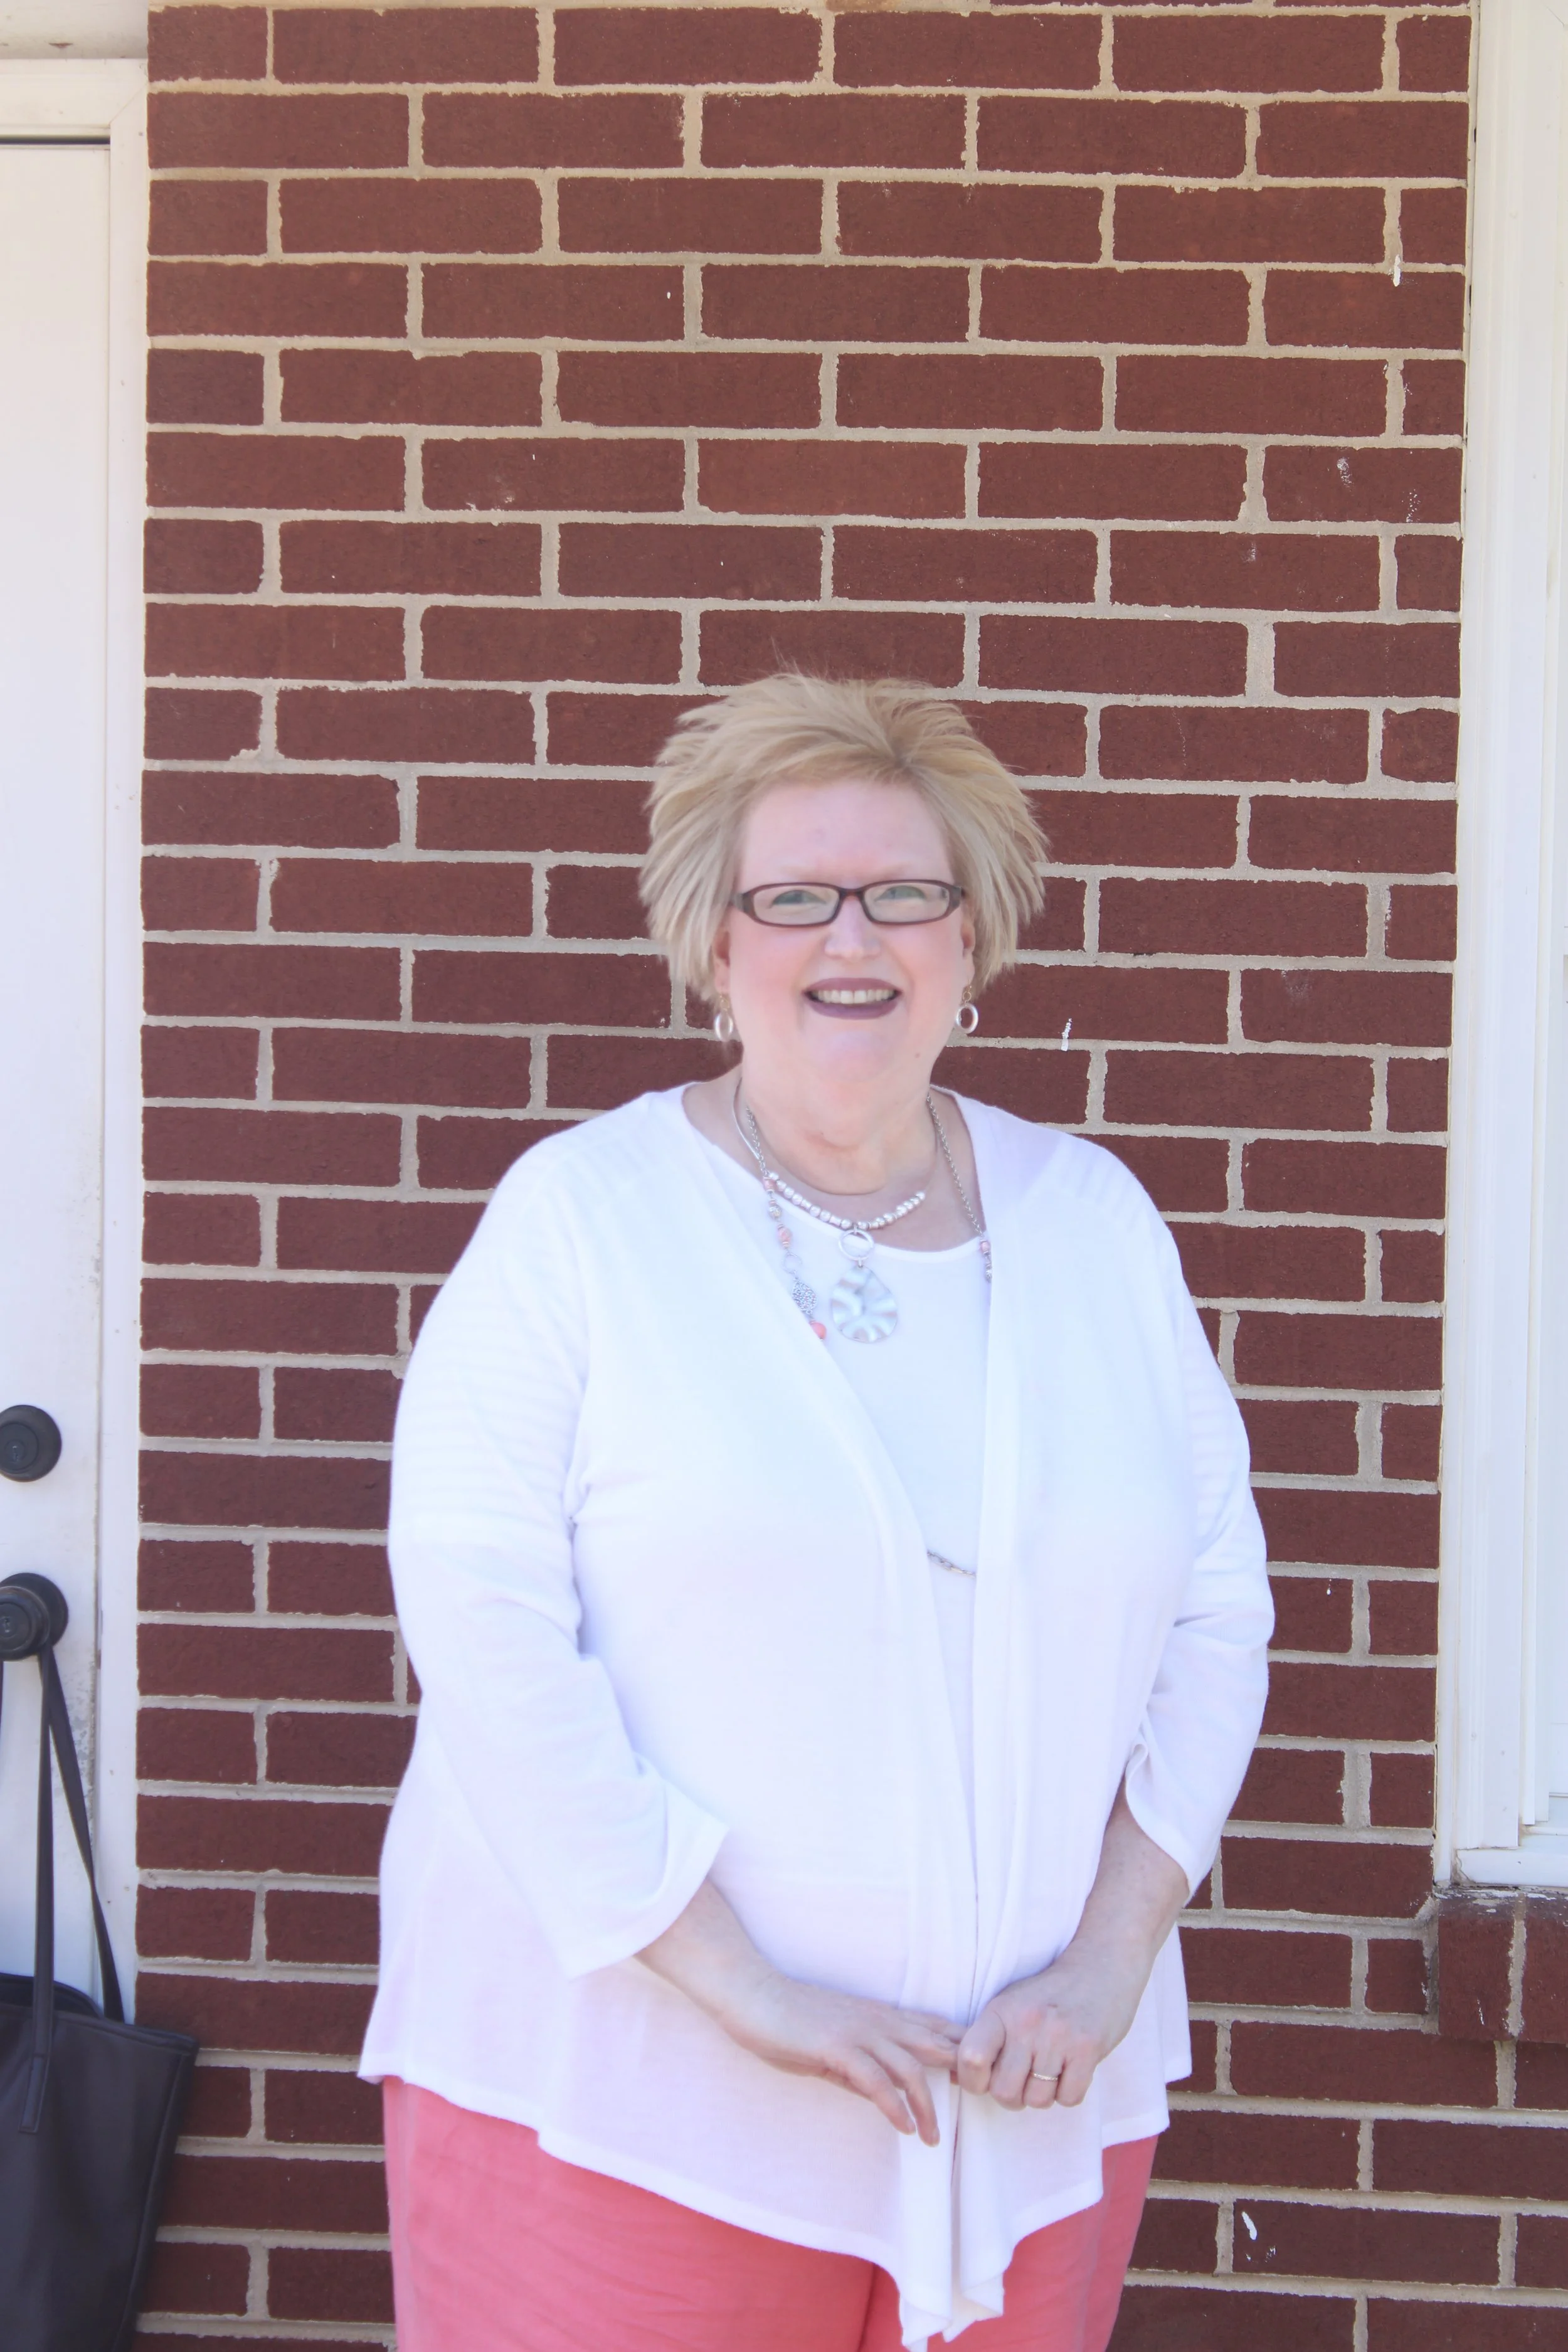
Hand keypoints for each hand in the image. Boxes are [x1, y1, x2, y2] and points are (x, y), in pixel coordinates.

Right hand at [715, 1967, 959, 2146]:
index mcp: (879, 2017)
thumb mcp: (832, 2046)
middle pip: (934, 2045)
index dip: (960, 2049)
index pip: (932, 2029)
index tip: (980, 2077)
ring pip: (910, 2067)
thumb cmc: (788, 2020)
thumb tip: (880, 2096)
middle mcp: (877, 2021)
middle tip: (976, 2107)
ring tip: (933, 2137)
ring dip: (927, 2105)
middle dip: (960, 2075)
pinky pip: (875, 2079)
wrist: (752, 1995)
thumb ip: (858, 2068)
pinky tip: (903, 2127)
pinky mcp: (837, 2047)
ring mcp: (859, 2032)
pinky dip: (894, 2105)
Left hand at [955, 1786, 1190, 2112]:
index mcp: (1001, 2011)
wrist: (1102, 1965)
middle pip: (1004, 2092)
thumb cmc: (1049, 1993)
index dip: (973, 2082)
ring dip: (1043, 2095)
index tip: (986, 2079)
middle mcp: (1027, 2023)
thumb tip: (951, 2075)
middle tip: (1024, 2079)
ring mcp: (1059, 2037)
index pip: (970, 2059)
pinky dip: (1069, 2093)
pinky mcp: (1088, 2049)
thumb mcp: (1010, 2003)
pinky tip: (1071, 2069)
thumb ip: (984, 2039)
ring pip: (1037, 2100)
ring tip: (1050, 2070)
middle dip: (1013, 2096)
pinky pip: (1069, 2098)